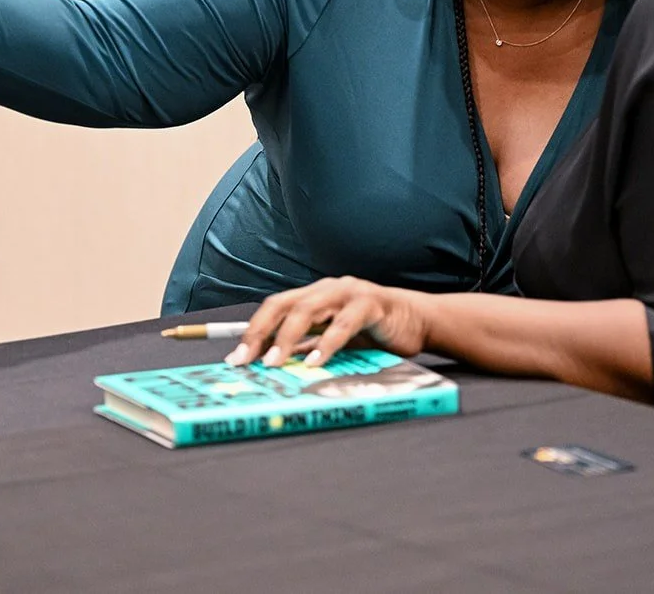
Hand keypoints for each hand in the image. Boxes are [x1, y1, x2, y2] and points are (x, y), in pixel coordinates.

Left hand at [226, 277, 431, 368]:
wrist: (418, 321)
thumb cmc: (374, 331)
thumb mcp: (334, 340)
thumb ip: (308, 346)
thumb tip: (273, 364)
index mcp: (315, 295)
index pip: (275, 307)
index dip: (252, 331)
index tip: (235, 359)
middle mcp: (327, 289)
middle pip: (284, 304)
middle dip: (261, 332)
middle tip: (247, 361)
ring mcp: (349, 292)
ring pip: (309, 309)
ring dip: (287, 338)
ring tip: (274, 363)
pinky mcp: (371, 303)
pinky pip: (345, 322)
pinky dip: (328, 342)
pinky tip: (316, 361)